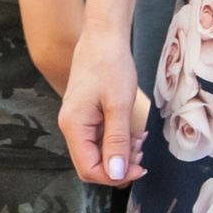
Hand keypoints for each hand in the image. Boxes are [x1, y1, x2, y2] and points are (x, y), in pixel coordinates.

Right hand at [58, 22, 142, 184]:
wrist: (103, 36)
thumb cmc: (110, 65)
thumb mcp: (119, 105)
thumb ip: (117, 142)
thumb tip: (116, 175)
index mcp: (74, 126)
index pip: (89, 169)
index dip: (114, 176)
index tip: (140, 169)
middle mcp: (70, 126)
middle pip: (91, 164)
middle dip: (118, 166)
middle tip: (142, 155)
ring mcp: (77, 120)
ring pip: (97, 152)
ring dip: (120, 153)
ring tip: (140, 140)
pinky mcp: (86, 114)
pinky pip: (99, 138)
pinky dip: (118, 140)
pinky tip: (133, 132)